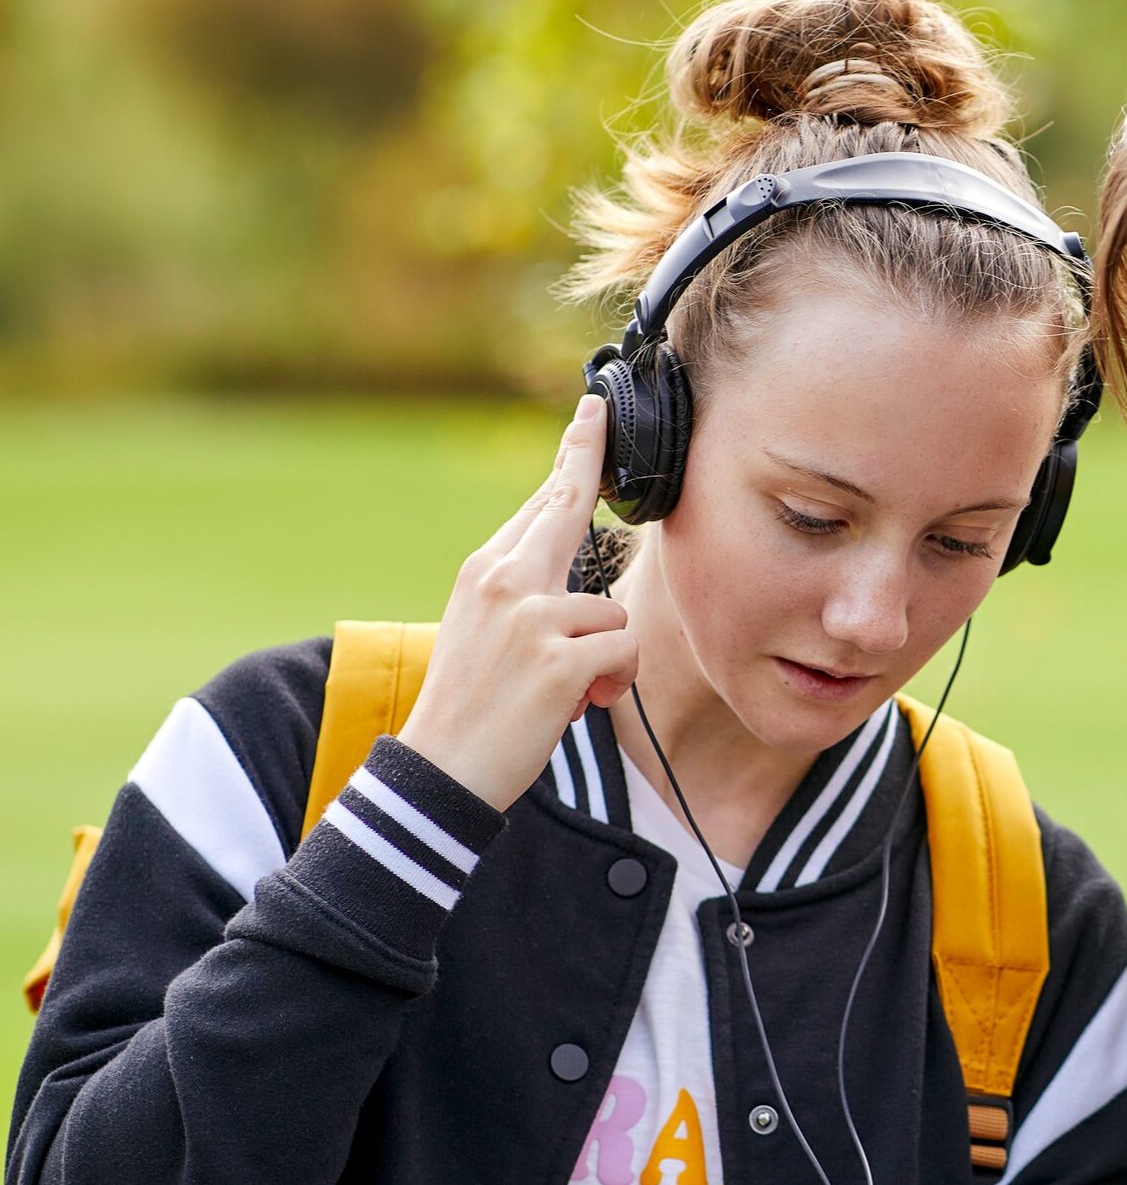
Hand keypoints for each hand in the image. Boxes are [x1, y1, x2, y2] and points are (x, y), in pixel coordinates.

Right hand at [398, 395, 638, 810]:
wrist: (442, 769)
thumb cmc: (473, 707)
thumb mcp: (487, 633)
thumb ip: (525, 593)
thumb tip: (576, 574)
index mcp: (485, 574)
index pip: (538, 506)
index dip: (572, 459)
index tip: (589, 416)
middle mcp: (504, 581)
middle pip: (566, 505)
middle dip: (587, 458)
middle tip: (597, 416)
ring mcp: (531, 617)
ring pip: (614, 609)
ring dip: (609, 655)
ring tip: (572, 688)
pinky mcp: (560, 661)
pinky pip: (625, 650)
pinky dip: (616, 682)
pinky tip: (582, 704)